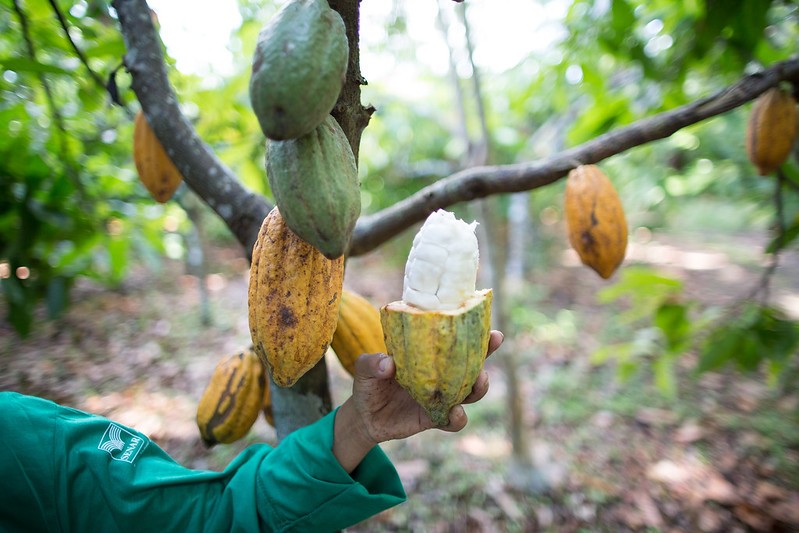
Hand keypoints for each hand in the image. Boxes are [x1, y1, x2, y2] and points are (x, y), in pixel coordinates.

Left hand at [333, 330, 503, 471]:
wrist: (365, 416)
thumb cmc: (368, 383)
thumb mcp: (364, 368)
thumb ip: (372, 363)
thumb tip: (388, 364)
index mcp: (428, 355)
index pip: (454, 341)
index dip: (474, 332)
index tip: (489, 324)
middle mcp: (441, 375)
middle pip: (472, 363)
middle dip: (486, 352)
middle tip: (492, 343)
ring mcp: (441, 397)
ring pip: (470, 392)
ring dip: (479, 386)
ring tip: (479, 381)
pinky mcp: (435, 419)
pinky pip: (454, 420)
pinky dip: (458, 417)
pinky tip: (455, 412)